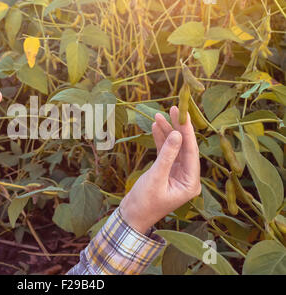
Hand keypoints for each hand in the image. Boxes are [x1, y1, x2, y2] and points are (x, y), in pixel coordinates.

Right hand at [119, 105, 200, 233]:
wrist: (132, 215)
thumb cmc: (144, 202)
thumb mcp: (156, 177)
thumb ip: (167, 155)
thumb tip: (177, 134)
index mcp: (191, 183)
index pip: (191, 152)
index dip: (186, 132)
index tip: (182, 115)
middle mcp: (187, 177)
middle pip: (185, 147)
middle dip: (178, 128)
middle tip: (174, 109)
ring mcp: (177, 173)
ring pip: (174, 147)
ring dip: (167, 132)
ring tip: (160, 115)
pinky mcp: (166, 171)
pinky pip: (165, 152)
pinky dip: (161, 140)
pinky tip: (156, 127)